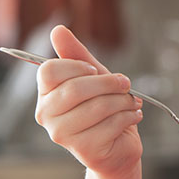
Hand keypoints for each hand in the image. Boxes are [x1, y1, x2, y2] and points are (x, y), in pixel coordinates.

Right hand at [34, 25, 143, 177]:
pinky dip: (128, 116)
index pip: (50, 70)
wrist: (117, 148)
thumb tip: (57, 30)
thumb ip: (76, 55)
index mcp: (45, 94)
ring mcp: (62, 134)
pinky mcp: (83, 149)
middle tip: (126, 84)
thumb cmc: (104, 110)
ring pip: (98, 106)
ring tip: (132, 102)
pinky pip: (110, 124)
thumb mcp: (93, 77)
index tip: (96, 70)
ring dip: (123, 101)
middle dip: (109, 83)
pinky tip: (133, 116)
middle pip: (76, 88)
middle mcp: (46, 115)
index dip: (78, 66)